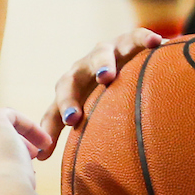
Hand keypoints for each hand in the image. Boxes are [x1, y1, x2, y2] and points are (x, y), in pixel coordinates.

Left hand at [36, 28, 163, 160]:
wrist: (117, 58)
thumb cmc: (91, 90)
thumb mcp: (76, 107)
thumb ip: (56, 128)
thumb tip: (38, 157)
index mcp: (69, 86)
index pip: (57, 104)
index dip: (56, 118)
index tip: (67, 126)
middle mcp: (83, 68)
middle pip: (71, 80)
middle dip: (70, 97)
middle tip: (73, 117)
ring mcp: (105, 52)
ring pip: (100, 54)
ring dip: (102, 64)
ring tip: (108, 77)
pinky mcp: (127, 41)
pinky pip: (135, 37)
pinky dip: (143, 38)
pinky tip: (156, 43)